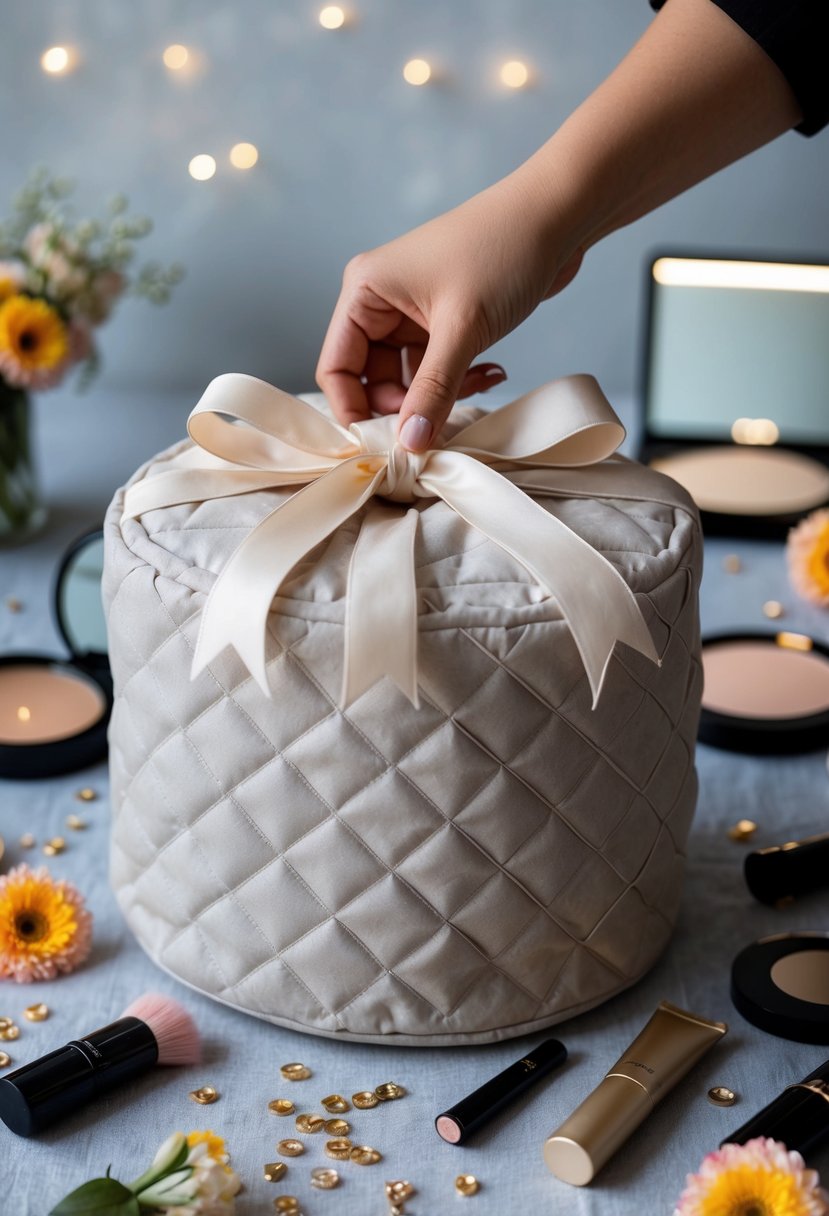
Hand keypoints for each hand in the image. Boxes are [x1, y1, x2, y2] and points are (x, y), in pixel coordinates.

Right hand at [316, 172, 583, 449]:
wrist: (558, 215)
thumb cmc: (503, 250)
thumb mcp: (462, 328)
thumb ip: (433, 390)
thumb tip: (410, 444)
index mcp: (365, 291)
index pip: (336, 368)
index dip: (354, 410)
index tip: (385, 444)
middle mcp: (381, 301)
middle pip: (371, 380)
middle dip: (404, 407)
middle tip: (437, 425)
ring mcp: (413, 312)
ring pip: (409, 379)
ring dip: (439, 395)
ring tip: (478, 387)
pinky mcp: (444, 320)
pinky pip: (438, 368)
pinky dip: (461, 379)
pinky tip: (493, 372)